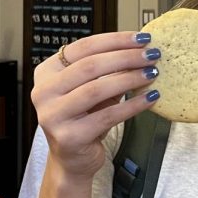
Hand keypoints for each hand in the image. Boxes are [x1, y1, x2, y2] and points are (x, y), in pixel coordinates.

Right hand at [31, 31, 159, 181]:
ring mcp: (53, 115)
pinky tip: (149, 99)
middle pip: (90, 66)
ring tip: (152, 74)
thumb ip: (108, 70)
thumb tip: (141, 49)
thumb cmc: (84, 119)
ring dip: (130, 79)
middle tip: (151, 55)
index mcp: (47, 72)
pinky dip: (132, 106)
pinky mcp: (69, 137)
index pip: (83, 47)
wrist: (72, 159)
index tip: (141, 38)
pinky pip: (107, 116)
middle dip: (125, 58)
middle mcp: (44, 92)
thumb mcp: (92, 89)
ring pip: (97, 89)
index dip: (115, 40)